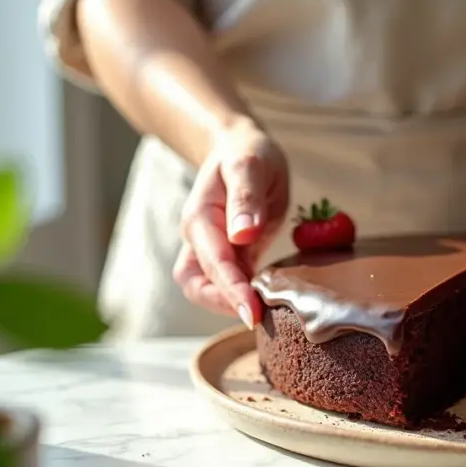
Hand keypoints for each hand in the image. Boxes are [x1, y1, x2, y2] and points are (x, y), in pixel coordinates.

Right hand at [172, 118, 288, 327]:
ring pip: (206, 289)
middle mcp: (199, 237)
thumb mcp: (250, 166)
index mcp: (200, 217)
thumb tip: (243, 235)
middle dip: (224, 304)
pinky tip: (267, 301)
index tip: (252, 312)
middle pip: (198, 285)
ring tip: (264, 313)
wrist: (240, 148)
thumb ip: (246, 198)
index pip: (213, 262)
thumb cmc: (247, 153)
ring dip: (229, 304)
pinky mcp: (227, 255)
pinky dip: (242, 295)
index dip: (231, 290)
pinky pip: (228, 283)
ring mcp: (210, 249)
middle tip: (260, 318)